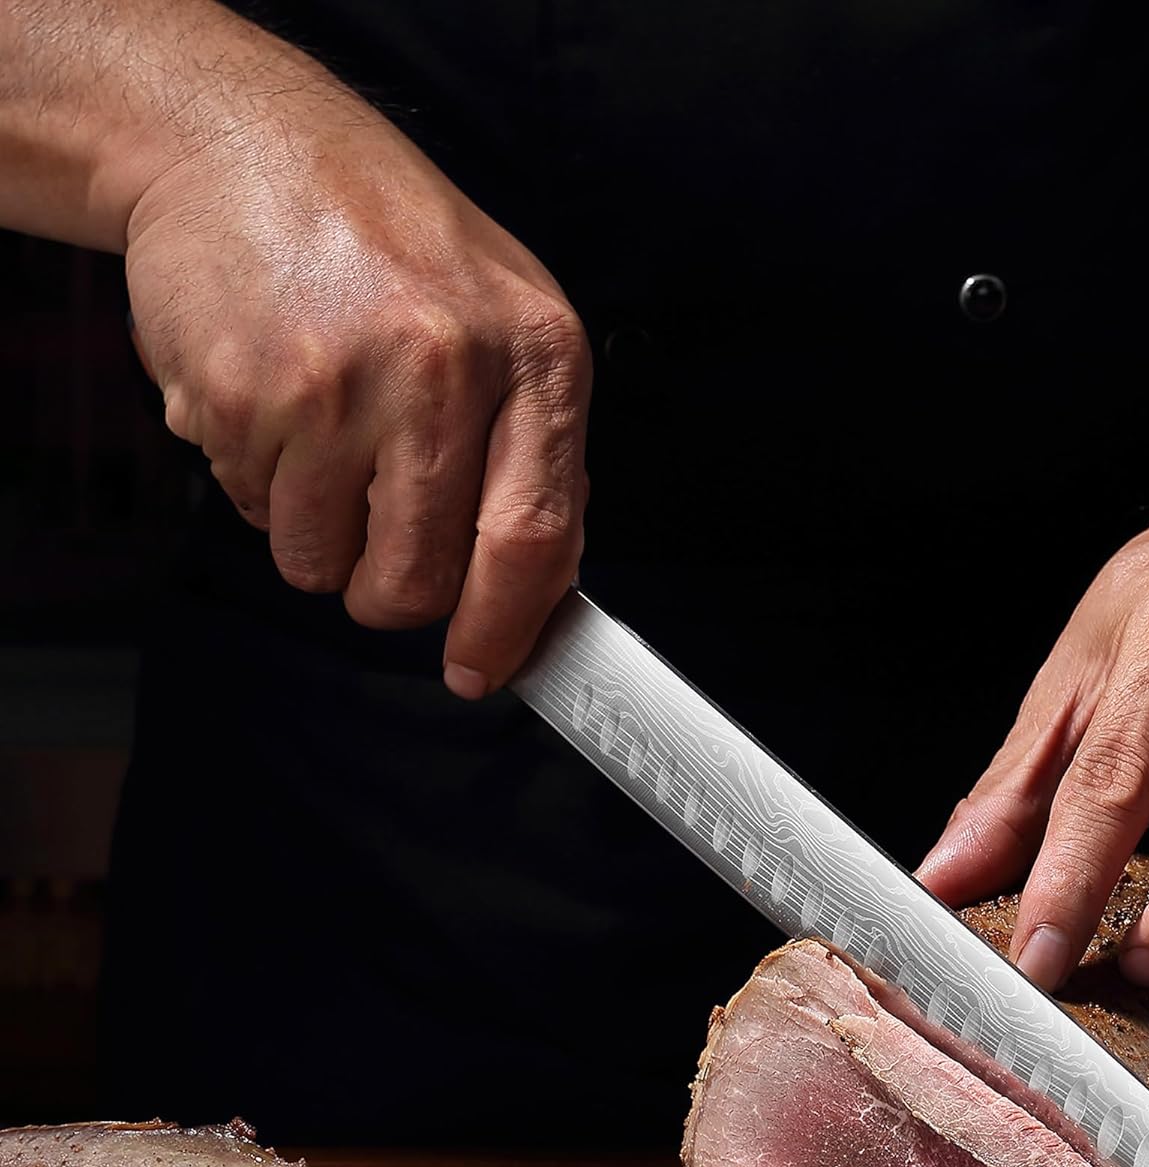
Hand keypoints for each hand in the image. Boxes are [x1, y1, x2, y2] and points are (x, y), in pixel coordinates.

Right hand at [125, 81, 588, 696]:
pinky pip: (252, 516)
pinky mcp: (241, 399)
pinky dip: (260, 487)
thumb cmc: (388, 242)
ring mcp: (337, 386)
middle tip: (380, 533)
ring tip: (325, 436)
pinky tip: (276, 405)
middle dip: (395, 590)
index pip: (535, 537)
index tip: (482, 671)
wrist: (243, 144)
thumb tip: (538, 586)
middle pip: (421, 578)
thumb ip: (535, 451)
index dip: (505, 628)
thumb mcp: (507, 320)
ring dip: (321, 534)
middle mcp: (442, 370)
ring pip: (324, 566)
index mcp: (534, 355)